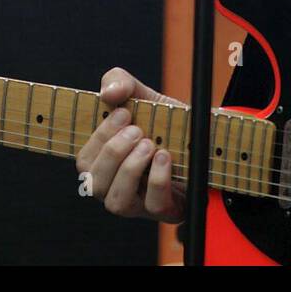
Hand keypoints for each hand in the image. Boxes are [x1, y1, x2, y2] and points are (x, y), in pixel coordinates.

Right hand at [75, 67, 185, 222]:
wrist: (205, 135)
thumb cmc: (166, 122)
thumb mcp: (143, 96)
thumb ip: (120, 83)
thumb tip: (108, 92)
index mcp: (105, 162)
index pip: (84, 161)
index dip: (99, 137)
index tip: (124, 112)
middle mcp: (116, 186)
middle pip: (94, 184)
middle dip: (113, 152)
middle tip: (137, 130)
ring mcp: (140, 202)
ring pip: (117, 202)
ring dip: (130, 169)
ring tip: (149, 145)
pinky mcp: (166, 209)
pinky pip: (153, 205)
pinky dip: (157, 180)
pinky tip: (164, 158)